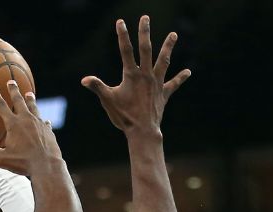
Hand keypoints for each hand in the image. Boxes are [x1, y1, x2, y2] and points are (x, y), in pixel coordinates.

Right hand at [0, 81, 62, 176]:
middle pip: (19, 101)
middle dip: (14, 90)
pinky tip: (43, 120)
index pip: (1, 105)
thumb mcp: (1, 158)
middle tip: (11, 82)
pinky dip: (41, 120)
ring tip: (29, 94)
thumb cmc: (22, 163)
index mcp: (13, 124)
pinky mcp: (48, 130)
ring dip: (30, 100)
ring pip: (33, 107)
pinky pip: (43, 122)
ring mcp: (39, 123)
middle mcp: (26, 120)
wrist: (47, 166)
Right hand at [82, 15, 190, 137]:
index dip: (122, 35)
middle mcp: (146, 75)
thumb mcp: (108, 100)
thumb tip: (84, 80)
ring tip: (174, 34)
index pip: (126, 50)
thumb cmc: (124, 116)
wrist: (143, 131)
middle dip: (144, 32)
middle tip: (146, 18)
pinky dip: (180, 78)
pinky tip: (188, 72)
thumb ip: (97, 87)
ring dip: (168, 47)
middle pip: (146, 49)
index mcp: (131, 75)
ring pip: (163, 61)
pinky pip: (173, 84)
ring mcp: (157, 83)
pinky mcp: (164, 94)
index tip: (121, 22)